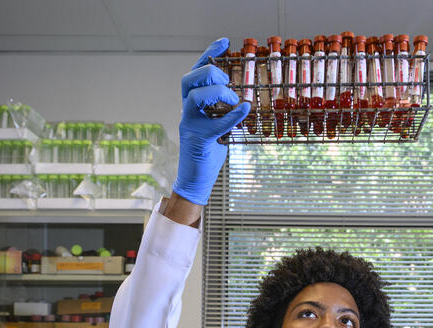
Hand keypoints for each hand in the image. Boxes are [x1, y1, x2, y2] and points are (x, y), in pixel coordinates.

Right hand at [172, 38, 249, 205]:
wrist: (196, 180)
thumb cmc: (208, 154)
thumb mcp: (219, 127)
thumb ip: (226, 112)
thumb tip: (245, 101)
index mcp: (193, 105)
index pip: (196, 73)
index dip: (209, 55)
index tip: (225, 42)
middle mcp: (188, 112)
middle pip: (189, 79)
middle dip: (209, 74)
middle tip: (228, 83)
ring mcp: (190, 125)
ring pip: (193, 96)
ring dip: (216, 92)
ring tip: (232, 98)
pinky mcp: (197, 140)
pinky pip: (214, 123)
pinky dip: (231, 115)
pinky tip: (245, 110)